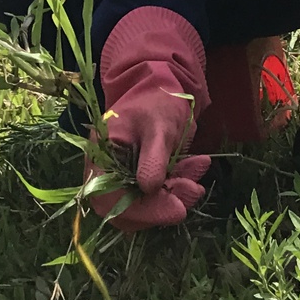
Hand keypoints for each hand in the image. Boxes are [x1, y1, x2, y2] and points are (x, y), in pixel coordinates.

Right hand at [88, 6, 211, 230]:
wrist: (165, 88)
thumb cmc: (158, 101)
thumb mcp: (158, 126)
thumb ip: (152, 158)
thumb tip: (148, 188)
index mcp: (100, 156)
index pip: (110, 199)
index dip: (142, 211)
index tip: (176, 210)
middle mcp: (106, 173)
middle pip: (128, 209)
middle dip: (165, 204)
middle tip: (194, 188)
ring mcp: (123, 178)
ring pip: (147, 205)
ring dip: (177, 194)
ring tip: (199, 169)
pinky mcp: (141, 180)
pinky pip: (160, 195)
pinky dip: (181, 185)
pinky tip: (198, 165)